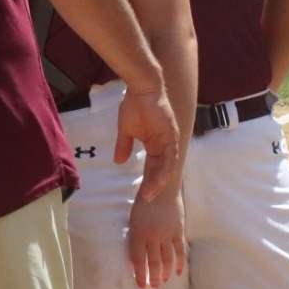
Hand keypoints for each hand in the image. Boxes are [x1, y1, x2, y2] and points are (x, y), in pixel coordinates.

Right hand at [115, 86, 180, 202]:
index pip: (153, 167)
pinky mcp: (171, 135)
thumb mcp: (125, 131)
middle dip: (154, 185)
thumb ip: (124, 146)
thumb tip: (118, 161)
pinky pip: (170, 155)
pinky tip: (160, 179)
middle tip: (146, 199)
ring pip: (167, 166)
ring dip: (160, 180)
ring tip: (151, 193)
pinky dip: (166, 168)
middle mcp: (164, 145)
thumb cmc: (134, 106)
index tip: (142, 194)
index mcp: (155, 144)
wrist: (140, 89)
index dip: (149, 180)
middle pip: (161, 169)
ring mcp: (169, 140)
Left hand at [127, 186, 186, 288]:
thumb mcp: (133, 221)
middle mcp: (152, 237)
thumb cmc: (143, 205)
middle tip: (153, 286)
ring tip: (163, 281)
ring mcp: (166, 234)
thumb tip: (137, 257)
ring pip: (167, 259)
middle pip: (153, 262)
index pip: (137, 260)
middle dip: (153, 277)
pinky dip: (179, 262)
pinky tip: (178, 272)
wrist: (161, 190)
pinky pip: (180, 250)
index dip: (139, 274)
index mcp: (138, 234)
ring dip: (165, 272)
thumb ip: (136, 238)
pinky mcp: (178, 231)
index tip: (141, 285)